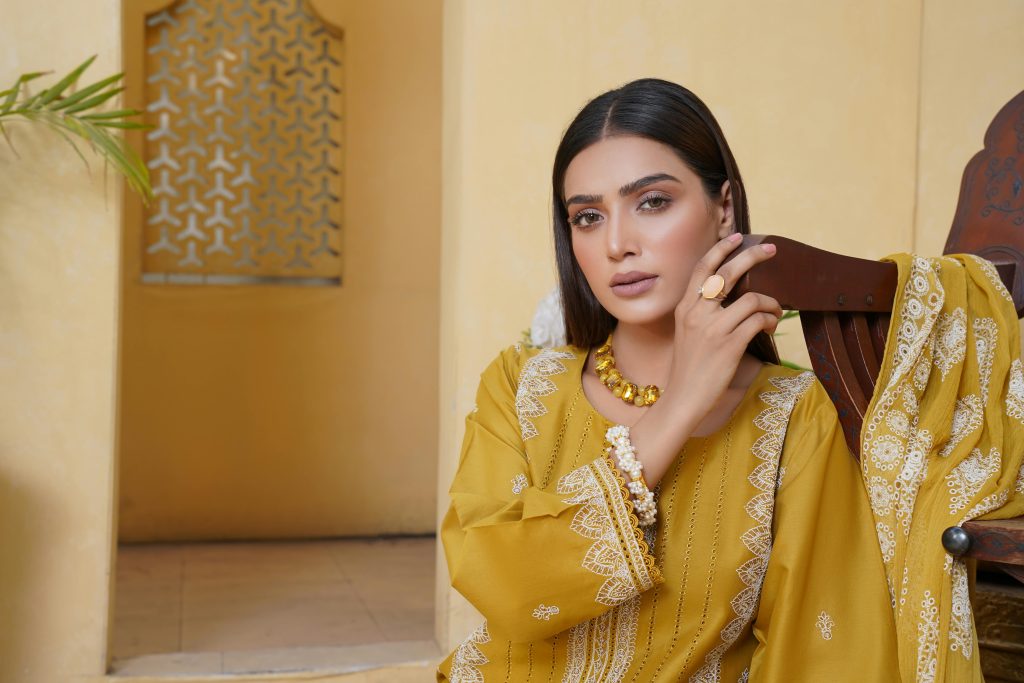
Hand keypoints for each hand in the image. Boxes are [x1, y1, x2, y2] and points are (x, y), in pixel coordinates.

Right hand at [663, 233, 781, 418]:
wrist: (684, 397)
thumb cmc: (690, 367)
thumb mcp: (688, 332)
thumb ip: (703, 312)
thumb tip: (733, 297)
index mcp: (685, 307)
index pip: (703, 268)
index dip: (721, 249)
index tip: (737, 237)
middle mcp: (697, 313)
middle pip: (728, 272)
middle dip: (753, 256)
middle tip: (772, 250)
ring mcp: (713, 328)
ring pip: (752, 298)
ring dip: (770, 302)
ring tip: (774, 311)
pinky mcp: (729, 344)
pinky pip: (758, 320)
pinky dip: (769, 319)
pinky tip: (770, 326)